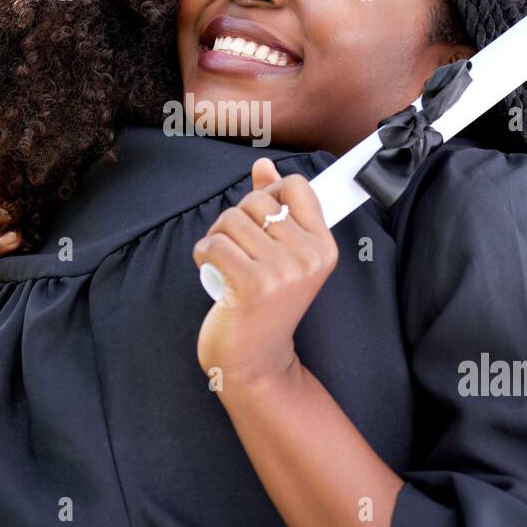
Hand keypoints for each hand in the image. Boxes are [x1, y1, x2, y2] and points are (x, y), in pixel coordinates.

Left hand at [192, 158, 336, 389]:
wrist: (256, 362)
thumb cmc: (265, 305)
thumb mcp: (279, 254)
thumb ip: (275, 206)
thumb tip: (263, 165)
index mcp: (324, 246)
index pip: (296, 186)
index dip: (268, 195)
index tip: (260, 224)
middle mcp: (308, 257)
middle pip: (256, 201)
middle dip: (235, 220)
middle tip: (236, 250)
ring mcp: (283, 272)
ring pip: (231, 220)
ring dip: (217, 237)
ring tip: (224, 262)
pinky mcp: (253, 285)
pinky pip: (214, 244)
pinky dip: (203, 254)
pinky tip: (211, 269)